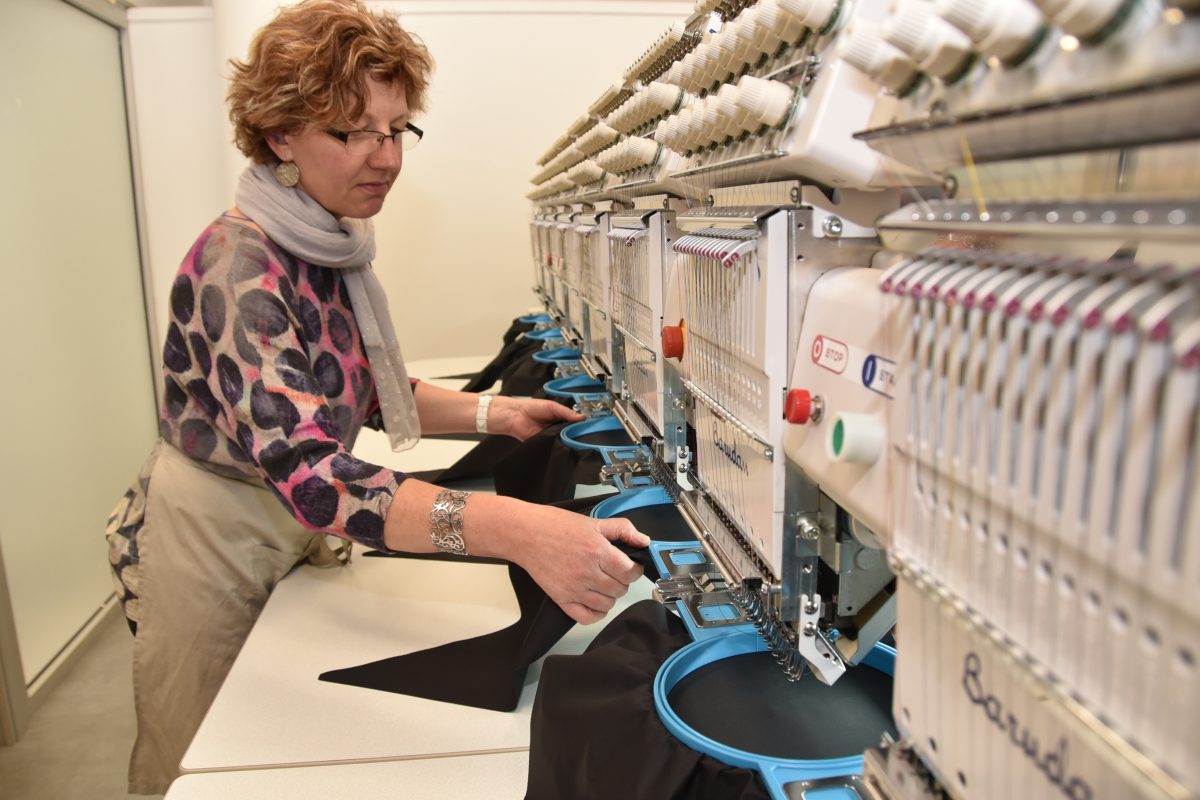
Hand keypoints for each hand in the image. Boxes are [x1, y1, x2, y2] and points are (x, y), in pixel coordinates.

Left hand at [488, 396, 583, 440]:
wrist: (516, 416)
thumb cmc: (531, 408)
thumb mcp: (553, 407)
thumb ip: (567, 413)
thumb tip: (583, 417)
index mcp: (560, 417)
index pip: (574, 423)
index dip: (581, 425)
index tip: (589, 428)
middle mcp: (557, 427)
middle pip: (570, 433)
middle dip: (575, 434)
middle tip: (583, 435)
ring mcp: (551, 436)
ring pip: (563, 440)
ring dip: (567, 440)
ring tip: (573, 439)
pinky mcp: (545, 444)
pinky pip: (554, 446)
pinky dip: (558, 446)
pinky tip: (562, 444)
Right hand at [515, 506, 649, 624]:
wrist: (526, 535)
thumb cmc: (555, 526)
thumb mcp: (594, 521)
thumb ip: (623, 529)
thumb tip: (643, 540)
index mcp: (597, 552)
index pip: (630, 572)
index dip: (635, 568)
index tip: (630, 565)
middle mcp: (587, 573)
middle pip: (620, 589)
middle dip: (622, 580)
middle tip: (615, 571)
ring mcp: (574, 589)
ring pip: (607, 604)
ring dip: (610, 595)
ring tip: (604, 583)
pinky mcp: (562, 599)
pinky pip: (588, 617)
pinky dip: (596, 612)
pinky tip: (595, 600)